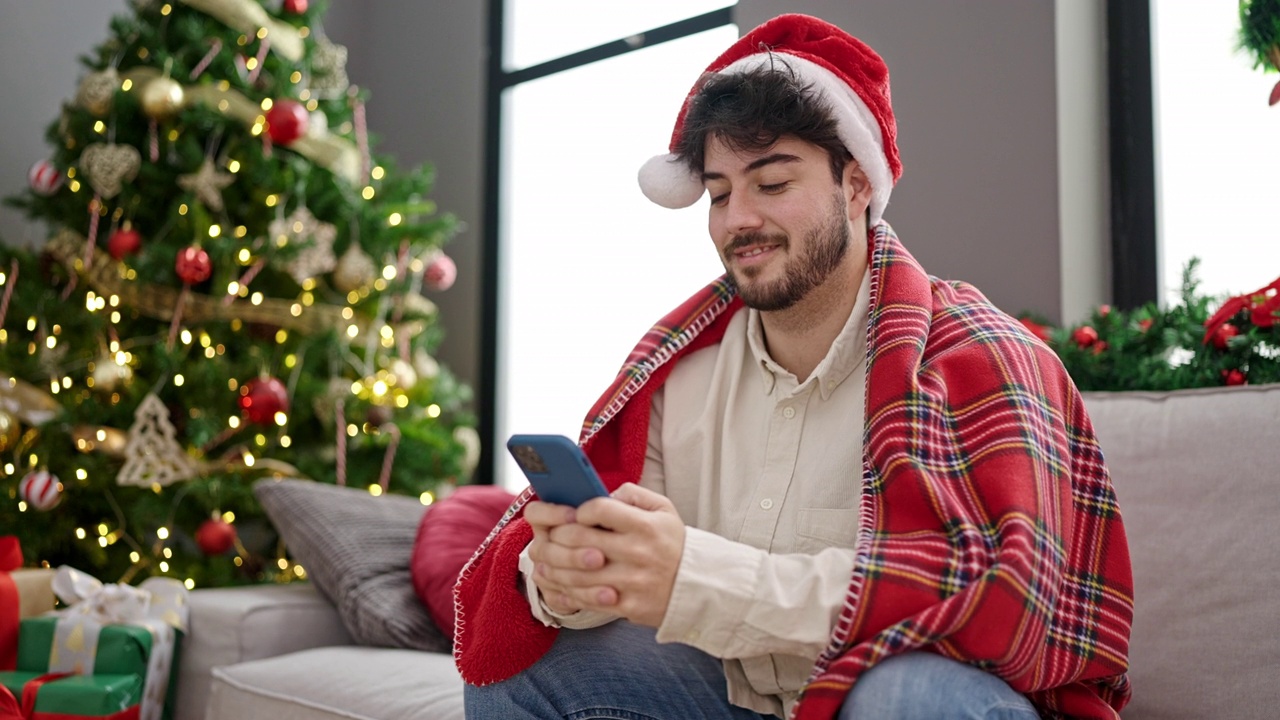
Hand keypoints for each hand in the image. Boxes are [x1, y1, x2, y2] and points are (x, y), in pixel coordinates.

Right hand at [524, 499, 605, 614]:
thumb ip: (613, 502)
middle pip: (546, 549)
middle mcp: (542, 545)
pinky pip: (565, 598)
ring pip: (554, 576)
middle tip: (600, 557)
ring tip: (610, 582)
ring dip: (582, 578)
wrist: (615, 565)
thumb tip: (615, 498)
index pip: (535, 512)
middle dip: (574, 554)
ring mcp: (545, 571)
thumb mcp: (615, 513)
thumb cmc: (614, 530)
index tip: (576, 515)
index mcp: (549, 520)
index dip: (552, 513)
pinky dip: (589, 597)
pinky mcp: (554, 594)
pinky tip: (610, 596)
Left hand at [538, 483, 684, 627]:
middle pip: (579, 540)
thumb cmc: (674, 544)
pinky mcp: (628, 606)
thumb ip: (634, 495)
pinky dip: (566, 591)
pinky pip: (588, 598)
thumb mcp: (664, 510)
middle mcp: (637, 552)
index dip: (579, 510)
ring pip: (577, 573)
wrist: (698, 587)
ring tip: (545, 560)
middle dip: (557, 536)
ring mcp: (631, 582)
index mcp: (644, 526)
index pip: (599, 509)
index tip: (575, 514)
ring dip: (554, 565)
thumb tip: (605, 493)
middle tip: (551, 535)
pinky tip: (557, 583)